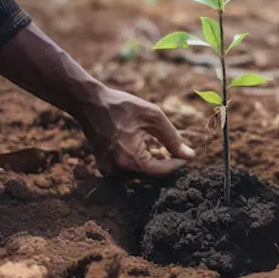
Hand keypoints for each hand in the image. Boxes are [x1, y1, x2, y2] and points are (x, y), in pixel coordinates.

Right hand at [0, 23, 194, 176]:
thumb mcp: (152, 117)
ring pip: (139, 173)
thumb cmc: (122, 106)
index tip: (187, 156)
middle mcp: (117, 170)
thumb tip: (190, 155)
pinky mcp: (103, 167)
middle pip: (150, 174)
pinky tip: (138, 144)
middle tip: (173, 149)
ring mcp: (108, 170)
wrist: (88, 102)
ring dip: (150, 161)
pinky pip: (126, 170)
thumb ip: (172, 138)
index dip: (177, 164)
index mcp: (130, 159)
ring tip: (152, 142)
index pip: (161, 171)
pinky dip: (136, 160)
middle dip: (164, 163)